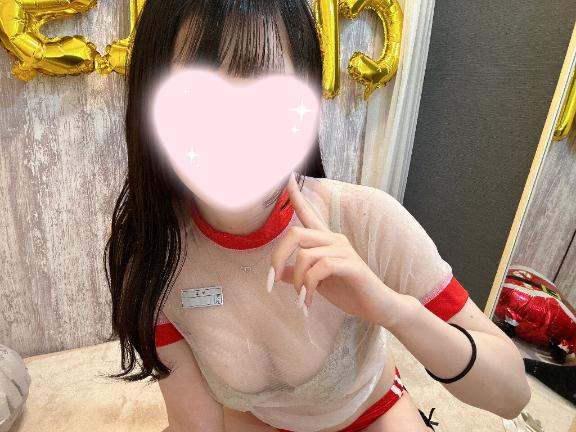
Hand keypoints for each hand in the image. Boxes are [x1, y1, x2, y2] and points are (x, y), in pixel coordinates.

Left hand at [267, 172, 407, 327]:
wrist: (378, 307)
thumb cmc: (349, 292)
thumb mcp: (316, 284)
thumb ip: (297, 274)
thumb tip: (277, 273)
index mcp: (326, 241)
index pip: (308, 213)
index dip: (296, 196)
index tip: (287, 177)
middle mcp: (334, 240)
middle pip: (295, 233)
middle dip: (277, 257)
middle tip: (271, 282)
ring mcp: (343, 250)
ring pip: (304, 255)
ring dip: (296, 280)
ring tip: (302, 298)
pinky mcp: (351, 264)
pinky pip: (319, 268)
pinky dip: (308, 286)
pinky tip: (309, 300)